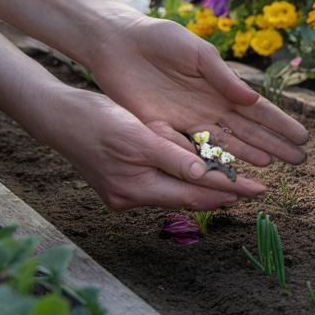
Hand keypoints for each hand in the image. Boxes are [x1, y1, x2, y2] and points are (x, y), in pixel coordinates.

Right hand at [33, 86, 265, 210]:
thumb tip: (203, 174)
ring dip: (205, 188)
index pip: (193, 192)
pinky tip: (201, 175)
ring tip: (236, 186)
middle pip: (187, 197)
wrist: (56, 117)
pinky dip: (184, 180)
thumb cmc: (95, 120)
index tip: (258, 190)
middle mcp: (131, 196)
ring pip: (175, 192)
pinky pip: (162, 184)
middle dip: (222, 194)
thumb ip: (170, 156)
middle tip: (256, 191)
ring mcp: (124, 192)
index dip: (228, 190)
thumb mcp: (136, 135)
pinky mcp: (121, 182)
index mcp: (135, 187)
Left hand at [86, 17, 307, 167]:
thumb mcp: (198, 53)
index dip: (280, 124)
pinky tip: (227, 171)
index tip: (302, 137)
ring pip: (225, 144)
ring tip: (272, 166)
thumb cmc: (162, 40)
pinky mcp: (163, 129)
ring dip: (249, 155)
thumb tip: (254, 100)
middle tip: (299, 161)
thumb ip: (224, 77)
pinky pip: (188, 149)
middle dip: (275, 144)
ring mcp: (188, 121)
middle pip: (248, 132)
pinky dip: (207, 161)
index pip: (258, 110)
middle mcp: (210, 108)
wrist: (119, 43)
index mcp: (222, 87)